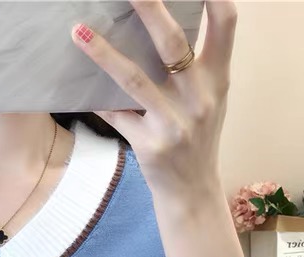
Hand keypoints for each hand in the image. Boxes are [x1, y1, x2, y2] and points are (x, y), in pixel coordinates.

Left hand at [71, 0, 237, 197]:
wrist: (192, 191)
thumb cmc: (197, 137)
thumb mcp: (210, 98)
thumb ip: (197, 63)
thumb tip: (162, 21)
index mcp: (218, 78)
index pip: (226, 23)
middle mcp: (200, 97)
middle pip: (173, 43)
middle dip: (149, 7)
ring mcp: (174, 123)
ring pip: (134, 79)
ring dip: (103, 53)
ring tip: (78, 31)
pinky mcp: (150, 145)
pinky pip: (116, 115)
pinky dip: (98, 99)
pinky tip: (79, 86)